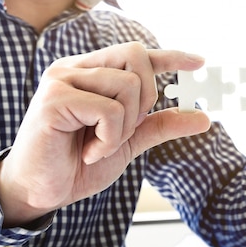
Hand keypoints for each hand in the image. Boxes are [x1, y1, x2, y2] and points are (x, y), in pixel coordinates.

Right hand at [0, 42, 210, 226]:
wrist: (41, 192)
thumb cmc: (78, 164)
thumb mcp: (127, 142)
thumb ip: (159, 125)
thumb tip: (203, 118)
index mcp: (90, 73)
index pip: (135, 54)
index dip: (169, 55)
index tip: (199, 62)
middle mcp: (75, 68)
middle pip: (137, 58)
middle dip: (145, 100)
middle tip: (123, 131)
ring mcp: (62, 80)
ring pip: (127, 86)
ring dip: (123, 128)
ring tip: (98, 146)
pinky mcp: (54, 99)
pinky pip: (109, 110)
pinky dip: (109, 139)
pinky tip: (89, 152)